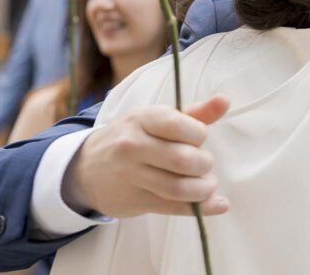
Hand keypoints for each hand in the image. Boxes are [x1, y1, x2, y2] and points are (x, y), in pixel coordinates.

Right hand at [63, 95, 229, 217]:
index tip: (198, 139)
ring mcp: (131, 176)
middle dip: (204, 164)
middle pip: (182, 159)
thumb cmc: (132, 138)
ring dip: (203, 189)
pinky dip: (201, 208)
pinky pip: (173, 207)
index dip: (199, 134)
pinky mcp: (134, 201)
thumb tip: (224, 101)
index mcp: (143, 120)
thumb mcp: (156, 119)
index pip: (179, 125)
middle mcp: (134, 146)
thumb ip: (194, 113)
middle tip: (204, 164)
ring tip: (208, 185)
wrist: (85, 168)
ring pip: (178, 187)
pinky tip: (217, 205)